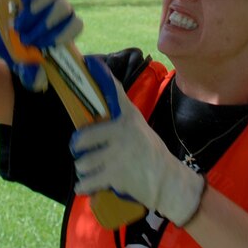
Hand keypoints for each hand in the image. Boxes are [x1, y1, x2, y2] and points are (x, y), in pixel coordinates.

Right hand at [0, 0, 82, 90]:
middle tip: (26, 38)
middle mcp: (56, 7)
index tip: (47, 44)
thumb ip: (31, 75)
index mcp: (62, 26)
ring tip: (20, 22)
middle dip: (46, 24)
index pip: (76, 24)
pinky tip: (19, 1)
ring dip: (38, 6)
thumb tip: (39, 80)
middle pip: (64, 7)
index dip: (65, 32)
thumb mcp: (23, 65)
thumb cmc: (16, 49)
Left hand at [70, 57, 205, 226]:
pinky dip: (84, 186)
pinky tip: (89, 184)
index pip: (112, 91)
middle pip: (79, 140)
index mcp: (126, 118)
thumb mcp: (136, 124)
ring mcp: (117, 154)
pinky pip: (85, 182)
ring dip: (84, 170)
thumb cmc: (149, 151)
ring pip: (81, 163)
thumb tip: (98, 78)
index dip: (99, 75)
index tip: (90, 61)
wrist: (169, 181)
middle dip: (78, 151)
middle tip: (84, 154)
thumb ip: (118, 108)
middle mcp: (120, 132)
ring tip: (94, 170)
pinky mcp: (115, 175)